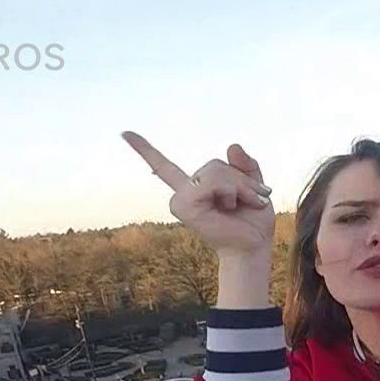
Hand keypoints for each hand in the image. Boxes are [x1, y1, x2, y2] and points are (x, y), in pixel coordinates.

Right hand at [122, 131, 273, 256]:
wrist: (253, 246)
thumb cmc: (253, 220)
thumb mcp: (254, 185)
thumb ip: (245, 164)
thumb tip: (232, 145)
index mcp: (194, 189)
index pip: (164, 167)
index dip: (144, 149)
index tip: (124, 133)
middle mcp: (183, 194)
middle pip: (215, 165)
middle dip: (241, 179)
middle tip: (255, 198)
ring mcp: (180, 201)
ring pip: (215, 172)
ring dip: (239, 187)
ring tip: (246, 203)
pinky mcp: (183, 207)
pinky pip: (211, 182)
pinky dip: (230, 191)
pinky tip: (231, 206)